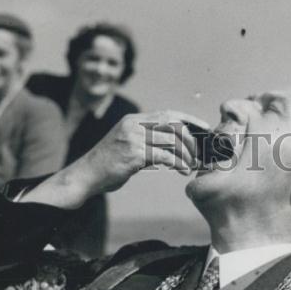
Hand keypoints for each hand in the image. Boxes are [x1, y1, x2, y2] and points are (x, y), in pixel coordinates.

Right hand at [21, 111, 209, 208]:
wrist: (86, 175)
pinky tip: (182, 172)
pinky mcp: (134, 154)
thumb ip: (148, 142)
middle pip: (173, 124)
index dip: (189, 119)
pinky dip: (178, 164)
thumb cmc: (109, 164)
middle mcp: (134, 125)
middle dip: (190, 139)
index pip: (168, 113)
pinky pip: (165, 156)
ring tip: (190, 166)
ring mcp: (133, 138)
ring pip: (172, 140)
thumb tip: (174, 148)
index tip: (204, 128)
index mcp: (133, 120)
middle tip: (197, 155)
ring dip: (186, 155)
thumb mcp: (128, 146)